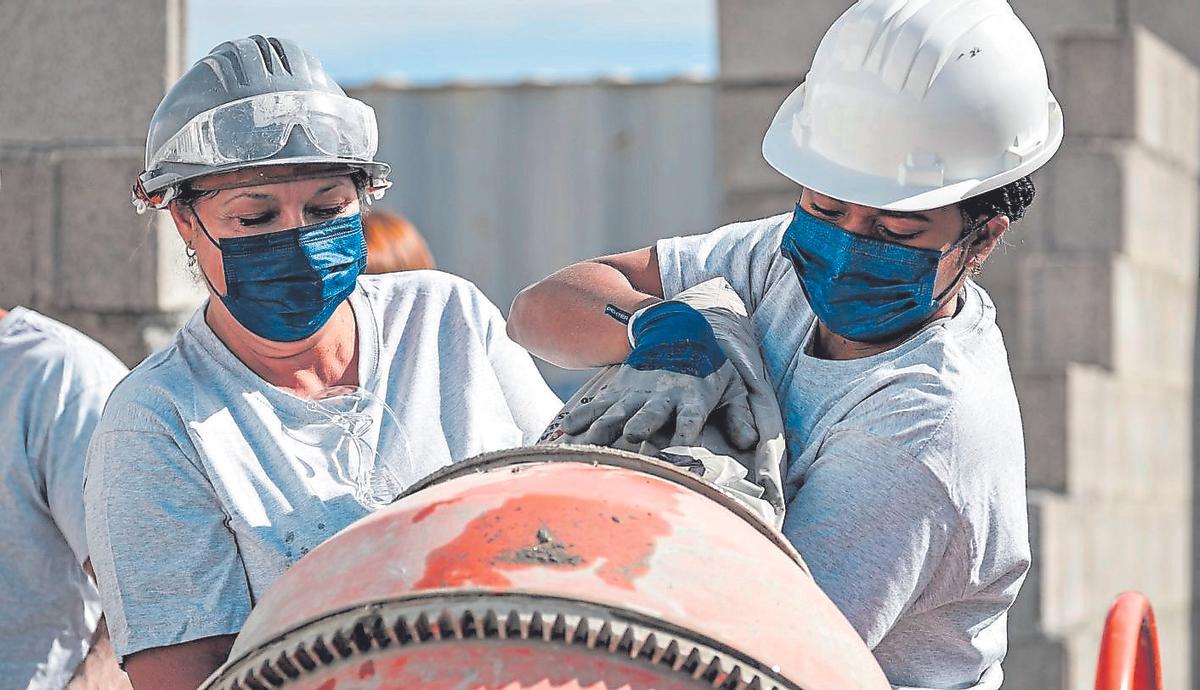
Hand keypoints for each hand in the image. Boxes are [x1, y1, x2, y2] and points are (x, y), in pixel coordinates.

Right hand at [558, 301, 756, 448]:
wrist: (676, 329)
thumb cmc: (708, 366)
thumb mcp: (731, 386)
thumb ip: (739, 415)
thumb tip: (749, 442)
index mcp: (693, 398)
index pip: (690, 421)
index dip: (684, 439)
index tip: (678, 459)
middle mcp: (662, 396)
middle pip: (649, 415)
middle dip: (640, 427)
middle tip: (632, 439)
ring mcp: (636, 393)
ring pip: (616, 414)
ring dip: (601, 430)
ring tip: (586, 445)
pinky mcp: (617, 390)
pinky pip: (595, 407)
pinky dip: (580, 419)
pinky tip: (564, 433)